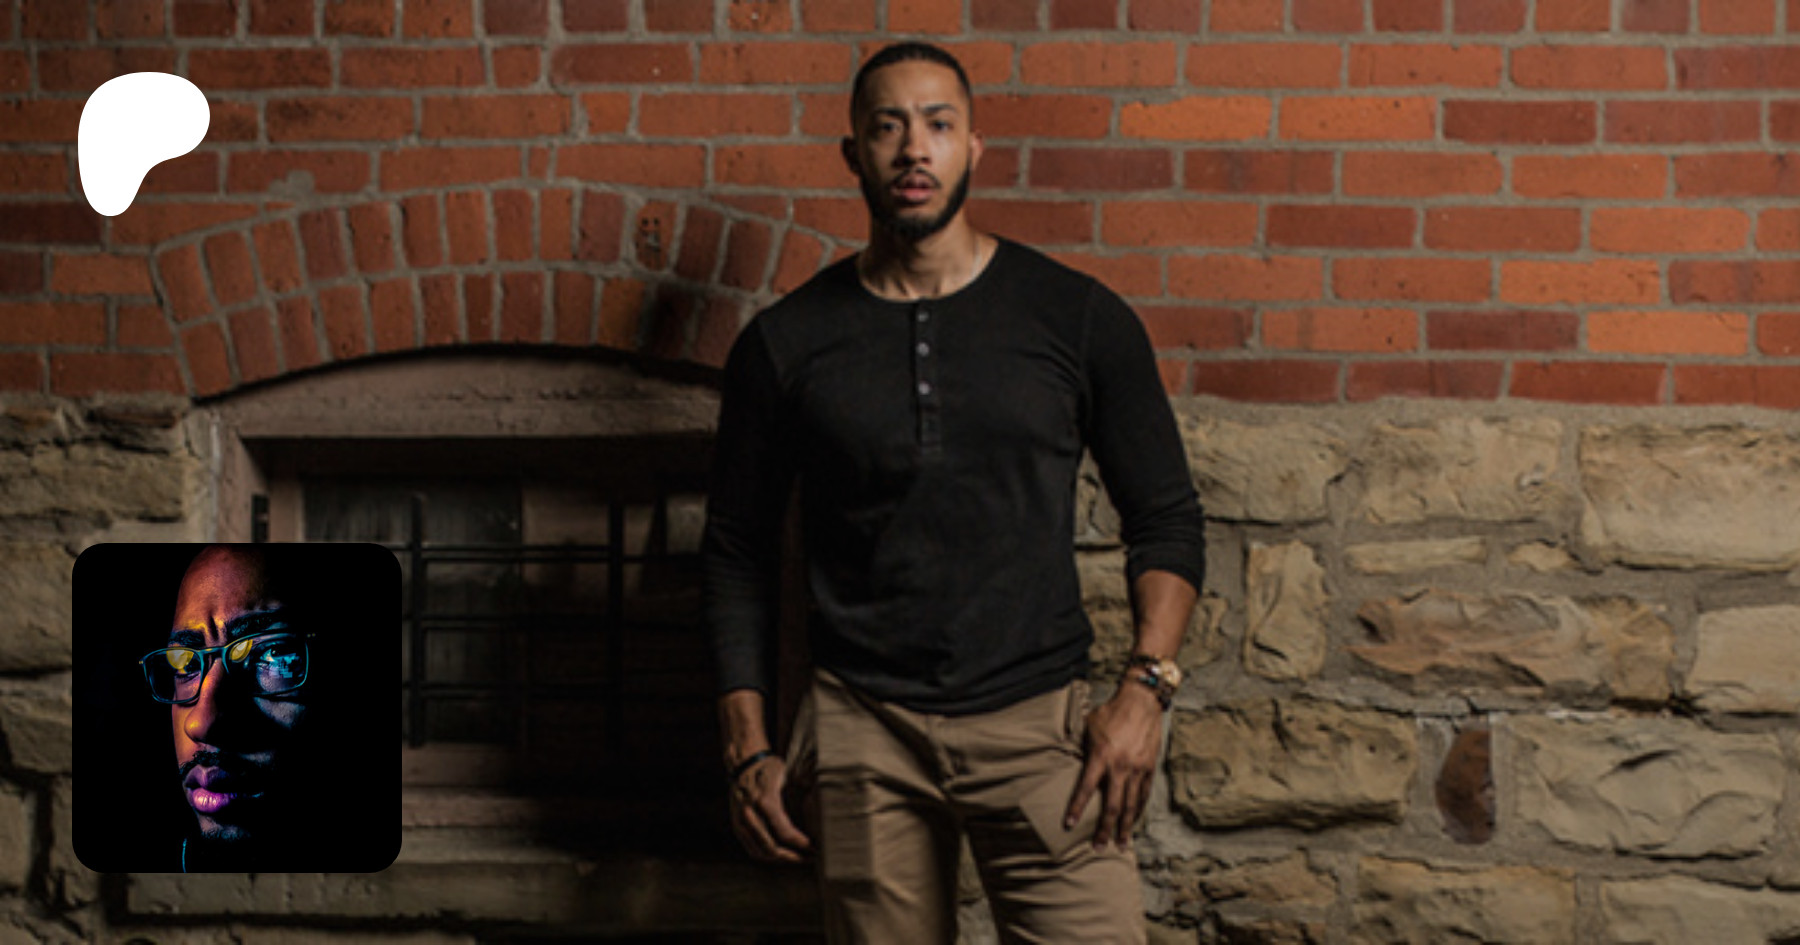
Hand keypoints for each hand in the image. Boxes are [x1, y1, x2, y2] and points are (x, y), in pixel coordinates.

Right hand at [728, 755, 813, 863]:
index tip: (814, 848)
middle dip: (793, 856)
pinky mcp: (737, 826)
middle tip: (810, 857)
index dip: (800, 843)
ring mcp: (741, 822)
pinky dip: (766, 855)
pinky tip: (781, 854)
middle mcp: (750, 814)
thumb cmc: (769, 767)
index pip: (784, 832)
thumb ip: (801, 790)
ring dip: (780, 859)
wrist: (743, 762)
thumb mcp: (787, 775)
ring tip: (798, 858)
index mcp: (765, 801)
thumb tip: (820, 809)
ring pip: (760, 852)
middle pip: (771, 847)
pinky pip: (751, 848)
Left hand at [1064, 681, 1163, 850]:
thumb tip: (1070, 762)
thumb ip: (1083, 748)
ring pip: (1132, 805)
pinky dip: (1139, 810)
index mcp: (1101, 756)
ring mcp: (1138, 768)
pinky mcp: (1150, 767)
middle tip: (1099, 848)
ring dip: (1126, 827)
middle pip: (1113, 806)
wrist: (1141, 701)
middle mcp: (1121, 766)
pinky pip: (1144, 794)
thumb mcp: (1089, 727)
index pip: (1086, 788)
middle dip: (1105, 829)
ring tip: (1122, 844)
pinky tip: (1134, 821)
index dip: (1076, 808)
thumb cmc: (1111, 712)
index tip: (1068, 824)